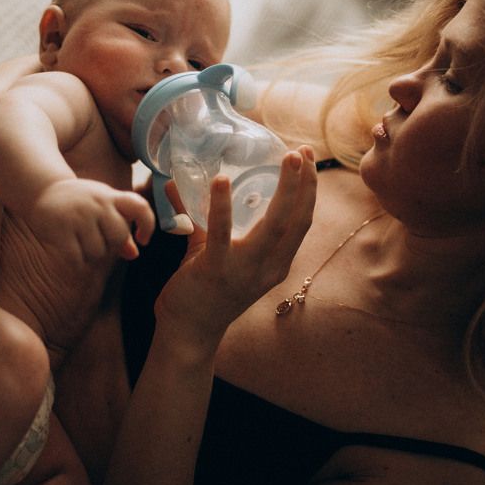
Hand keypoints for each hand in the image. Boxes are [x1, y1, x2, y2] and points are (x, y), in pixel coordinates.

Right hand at [25, 179, 155, 263]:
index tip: (143, 240)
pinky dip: (75, 259)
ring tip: (78, 238)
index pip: (140, 207)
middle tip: (93, 236)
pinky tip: (68, 247)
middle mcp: (97, 203)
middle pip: (118, 237)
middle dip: (109, 244)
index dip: (148, 225)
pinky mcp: (61, 228)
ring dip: (90, 253)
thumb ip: (120, 229)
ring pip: (98, 251)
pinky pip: (78, 258)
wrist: (43, 189)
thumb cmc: (80, 202)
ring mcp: (79, 215)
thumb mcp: (103, 207)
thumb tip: (134, 255)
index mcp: (110, 196)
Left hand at [154, 146, 316, 351]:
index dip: (309, 189)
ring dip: (285, 190)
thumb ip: (200, 218)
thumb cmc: (203, 291)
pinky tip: (221, 180)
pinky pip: (222, 235)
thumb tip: (176, 183)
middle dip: (305, 183)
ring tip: (286, 158)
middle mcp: (268, 268)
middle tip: (301, 151)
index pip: (301, 222)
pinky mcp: (216, 271)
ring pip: (274, 226)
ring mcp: (245, 271)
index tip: (307, 159)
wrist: (187, 333)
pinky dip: (222, 206)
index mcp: (275, 263)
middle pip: (297, 220)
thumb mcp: (212, 251)